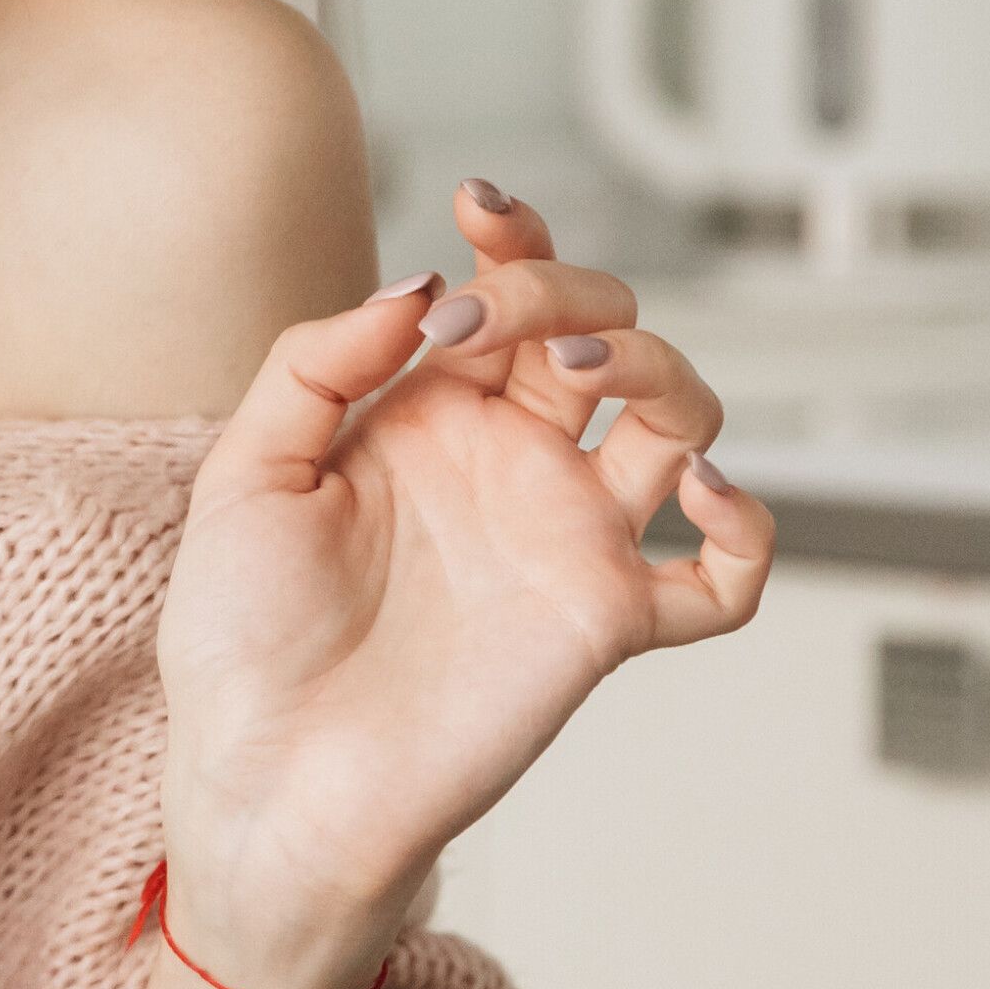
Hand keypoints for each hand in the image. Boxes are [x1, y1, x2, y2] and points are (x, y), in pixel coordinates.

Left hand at [152, 183, 773, 988]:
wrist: (266, 779)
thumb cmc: (242, 641)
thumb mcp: (245, 476)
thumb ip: (316, 364)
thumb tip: (418, 285)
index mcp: (427, 417)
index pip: (506, 297)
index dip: (516, 240)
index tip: (481, 209)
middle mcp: (509, 465)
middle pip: (600, 333)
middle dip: (569, 292)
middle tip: (494, 324)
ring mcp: (566, 539)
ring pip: (680, 421)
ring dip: (659, 368)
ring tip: (580, 373)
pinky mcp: (605, 622)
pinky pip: (727, 582)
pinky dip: (747, 529)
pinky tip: (695, 493)